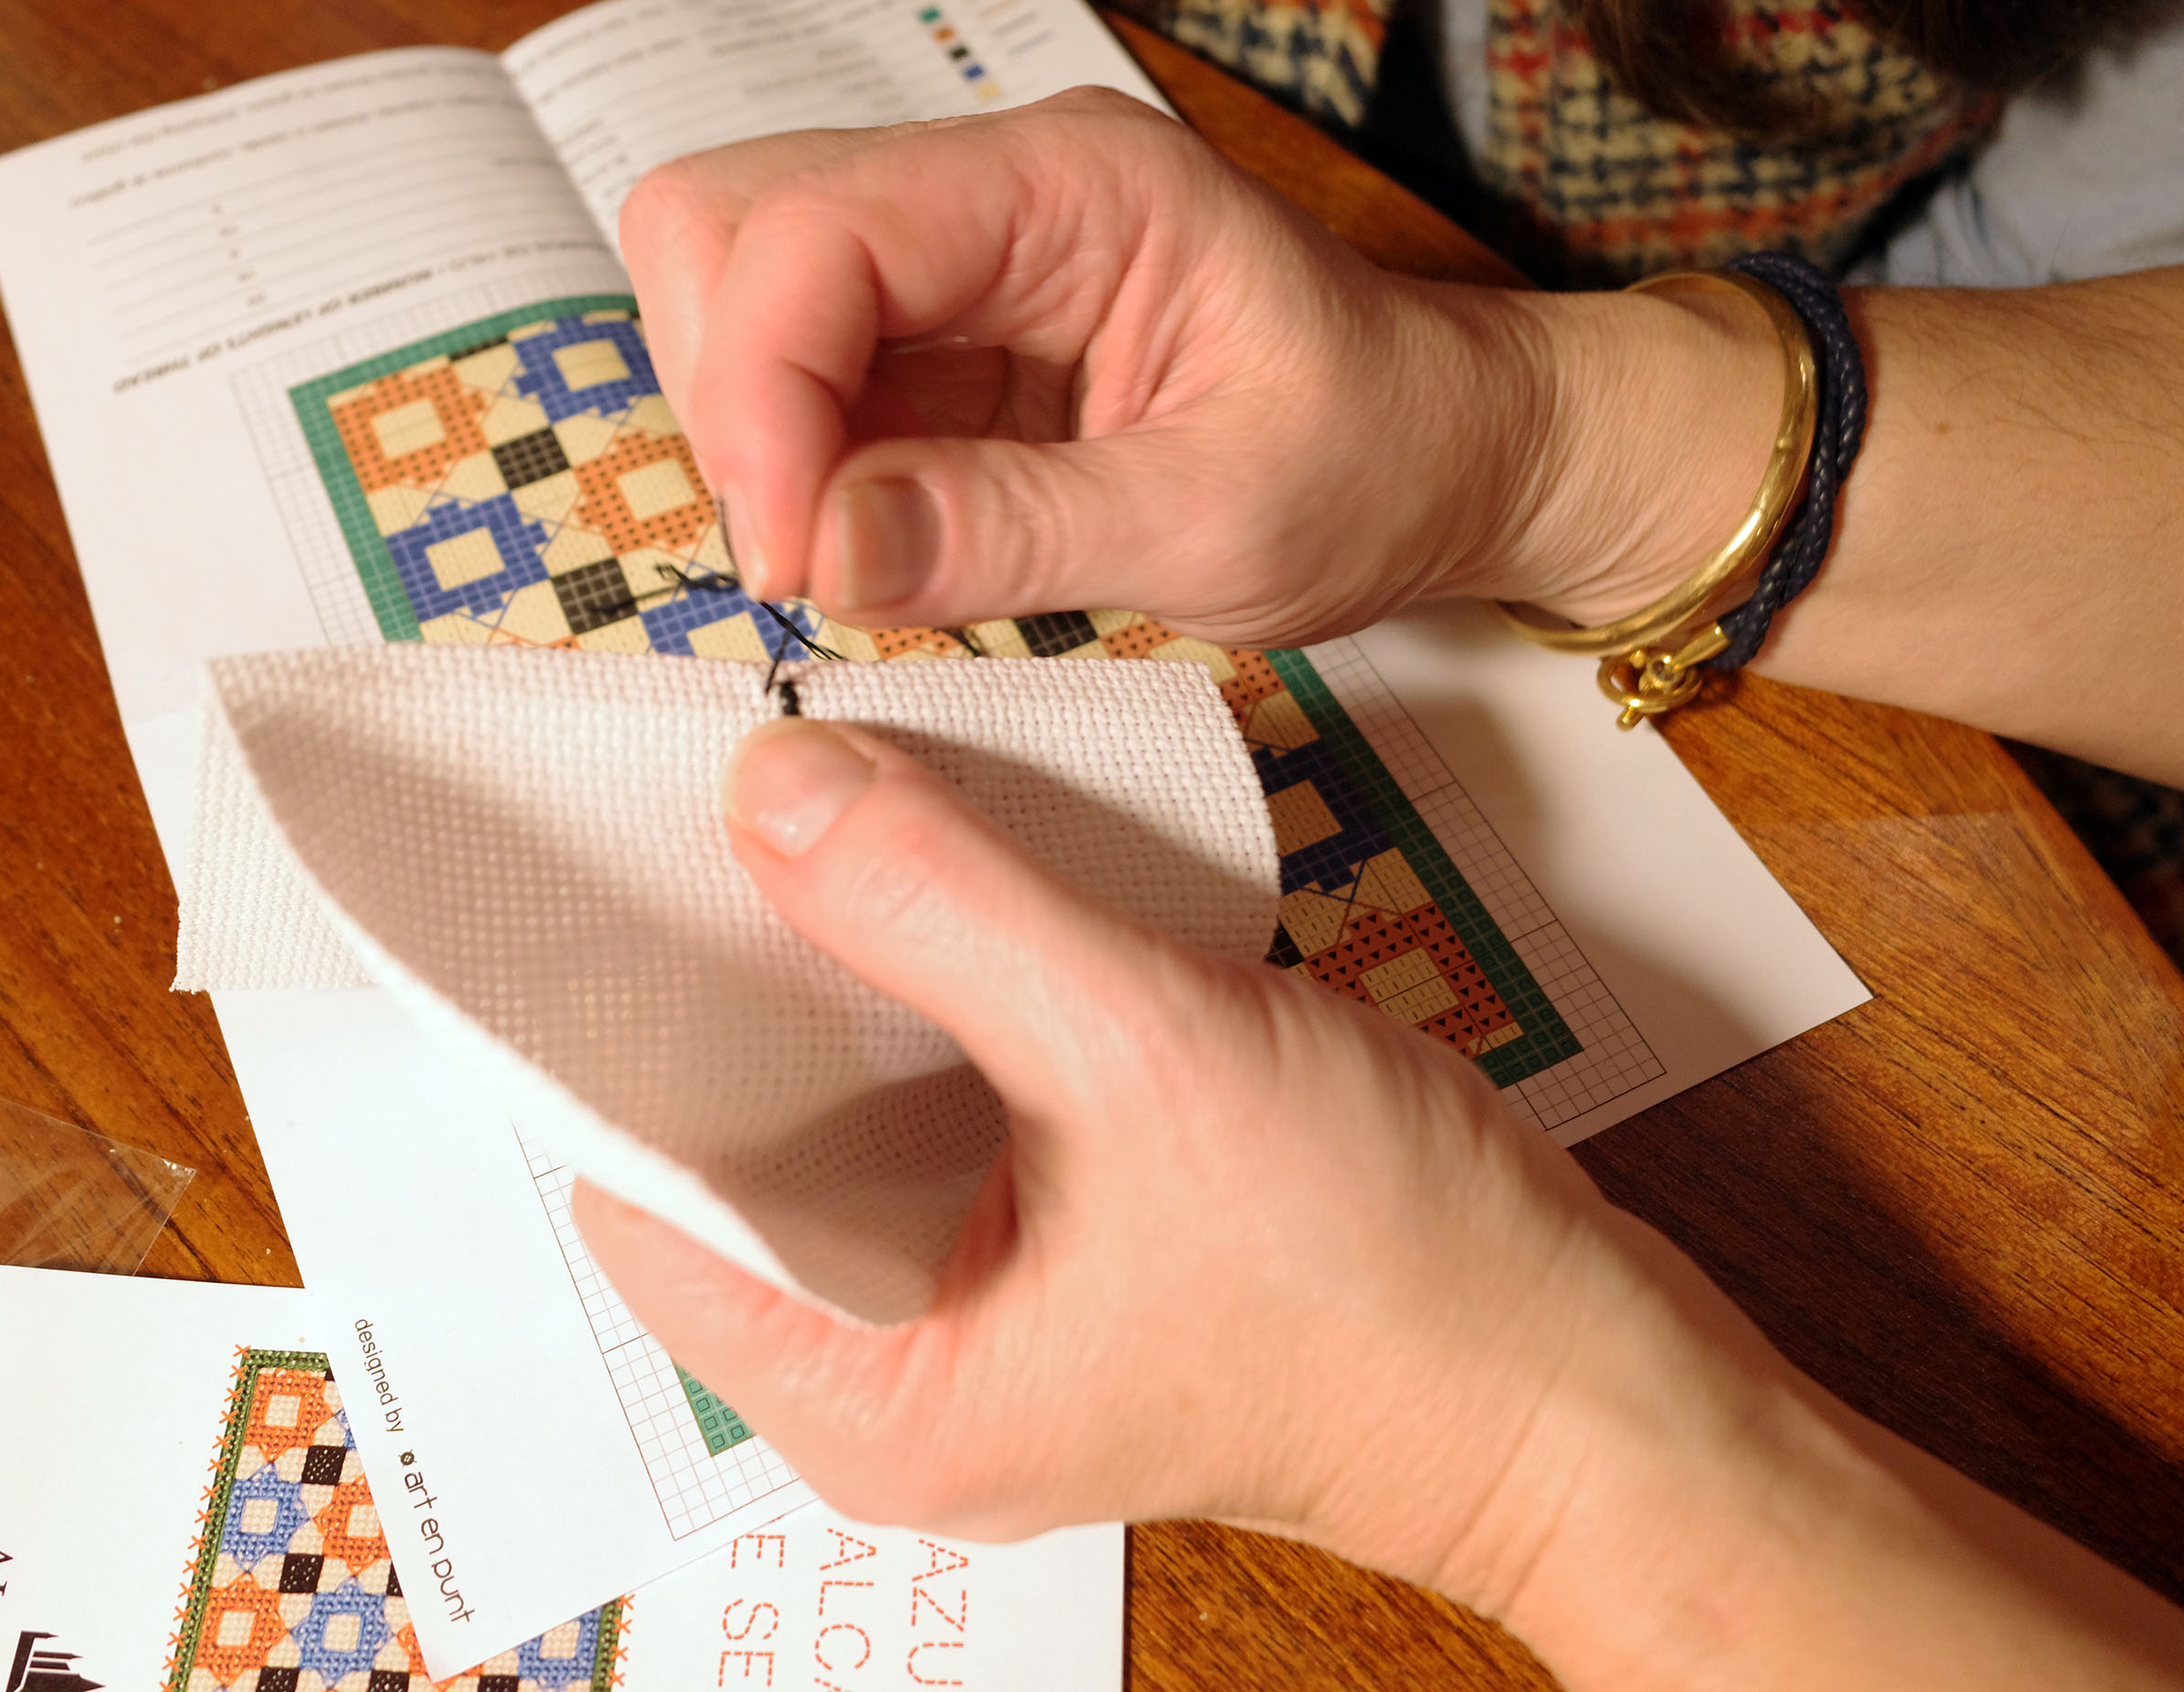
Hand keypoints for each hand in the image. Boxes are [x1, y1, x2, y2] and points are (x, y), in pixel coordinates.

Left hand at [572, 715, 1797, 1608]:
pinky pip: (951, 1113)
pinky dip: (944, 1004)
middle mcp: (901, 1376)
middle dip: (727, 980)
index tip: (582, 861)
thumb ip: (943, 908)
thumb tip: (766, 786)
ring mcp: (993, 1321)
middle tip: (702, 794)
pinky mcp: (1074, 1260)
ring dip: (845, 976)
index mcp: (864, 1398)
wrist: (1600, 1383)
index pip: (648, 1192)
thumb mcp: (1143, 1057)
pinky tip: (944, 884)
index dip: (605, 1024)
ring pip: (852, 1118)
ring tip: (810, 810)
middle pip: (741, 1148)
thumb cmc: (1389, 1278)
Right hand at [620, 88, 1771, 644]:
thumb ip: (1018, 530)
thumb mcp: (1223, 521)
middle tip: (808, 558)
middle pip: (730, 227)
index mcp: (1074, 185)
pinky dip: (796, 476)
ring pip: (738, 299)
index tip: (791, 560)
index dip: (759, 394)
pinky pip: (800, 386)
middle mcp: (991, 193)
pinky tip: (875, 551)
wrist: (1453, 454)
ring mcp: (955, 264)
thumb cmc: (1378, 460)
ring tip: (849, 559)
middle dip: (730, 400)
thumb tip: (822, 557)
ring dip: (751, 441)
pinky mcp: (941, 345)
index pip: (817, 229)